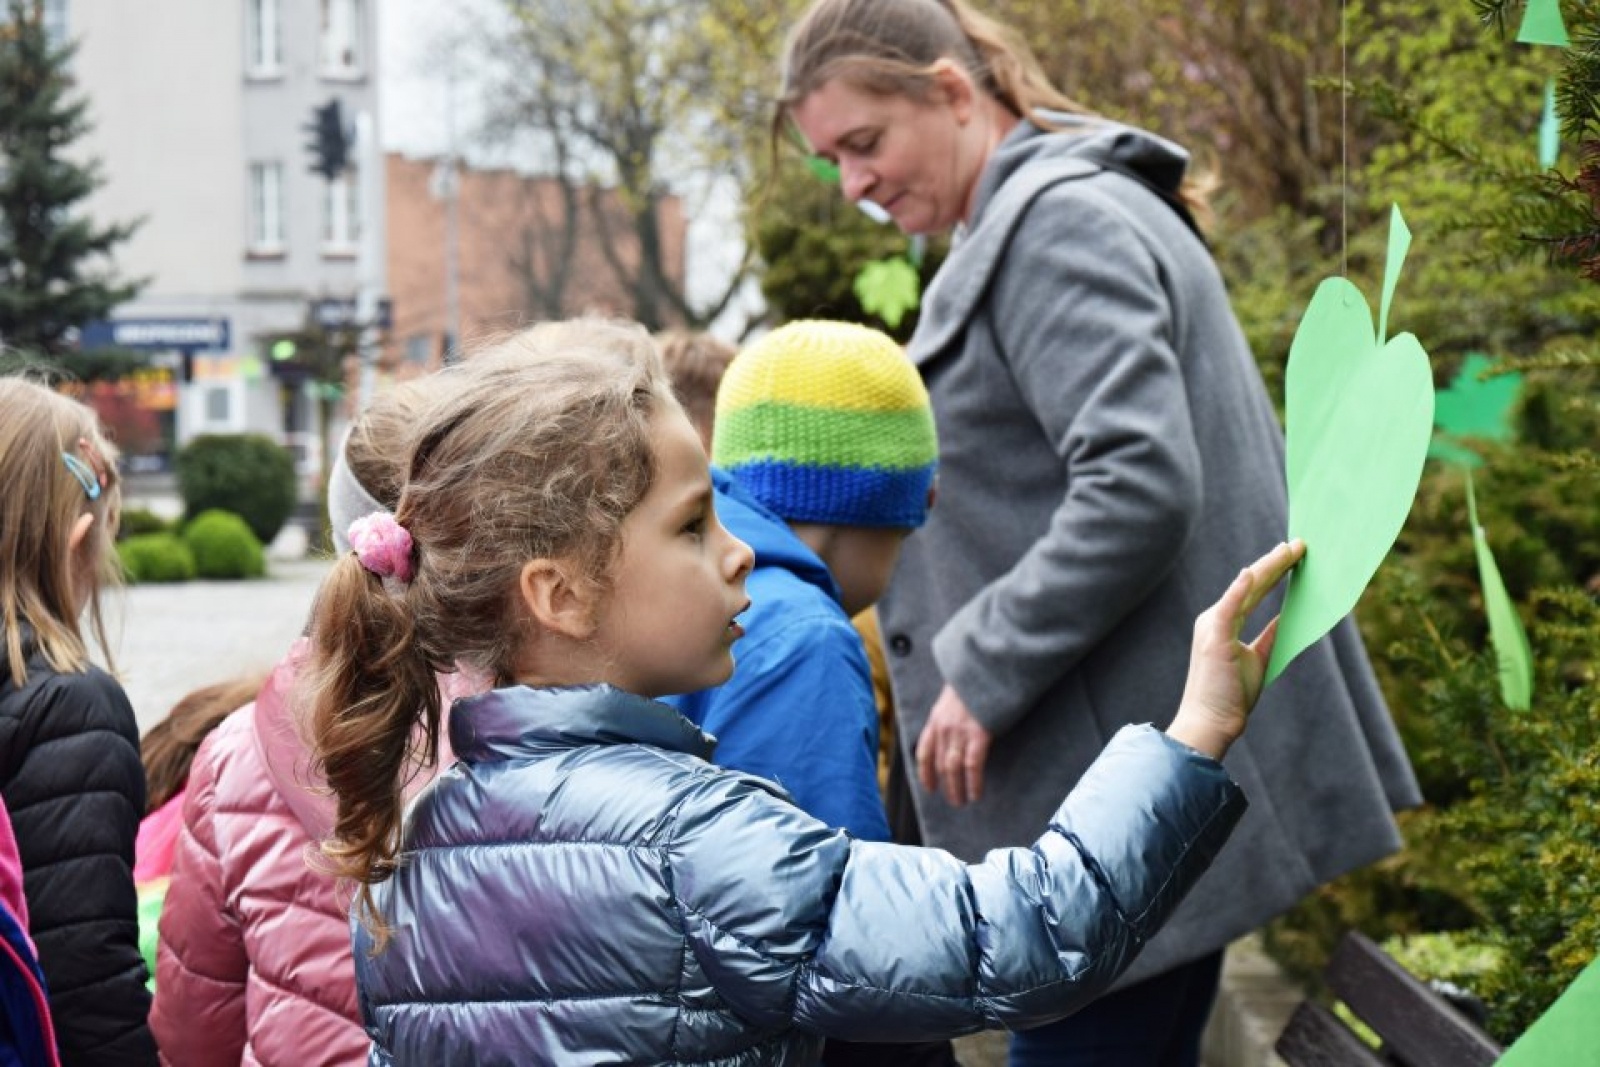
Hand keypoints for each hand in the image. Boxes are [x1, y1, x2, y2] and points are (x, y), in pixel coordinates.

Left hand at [915, 684, 992, 806]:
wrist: (984, 668)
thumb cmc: (972, 683)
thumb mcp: (951, 698)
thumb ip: (948, 717)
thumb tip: (951, 734)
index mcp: (935, 719)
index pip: (923, 751)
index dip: (925, 773)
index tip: (929, 787)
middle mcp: (943, 728)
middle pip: (938, 764)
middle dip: (944, 786)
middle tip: (953, 800)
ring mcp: (959, 732)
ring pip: (952, 769)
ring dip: (956, 789)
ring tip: (962, 802)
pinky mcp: (978, 735)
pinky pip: (972, 766)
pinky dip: (973, 783)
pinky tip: (976, 793)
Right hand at [1167, 539, 1305, 759]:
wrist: (1211, 720)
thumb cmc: (1230, 695)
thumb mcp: (1258, 659)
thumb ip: (1270, 636)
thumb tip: (1289, 618)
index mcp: (1222, 623)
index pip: (1253, 590)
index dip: (1273, 572)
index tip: (1292, 556)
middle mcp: (1215, 618)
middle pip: (1251, 583)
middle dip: (1276, 563)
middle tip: (1299, 545)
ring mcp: (1212, 625)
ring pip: (1246, 588)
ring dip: (1268, 567)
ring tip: (1289, 551)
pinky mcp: (1213, 636)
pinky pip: (1230, 607)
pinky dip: (1240, 589)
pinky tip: (1253, 572)